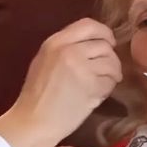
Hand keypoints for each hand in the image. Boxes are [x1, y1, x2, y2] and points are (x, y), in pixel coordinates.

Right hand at [0, 19, 120, 146]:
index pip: (88, 25)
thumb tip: (94, 44)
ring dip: (112, 74)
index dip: (104, 32)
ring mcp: (81, 68)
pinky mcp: (91, 86)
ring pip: (111, 62)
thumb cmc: (37, 96)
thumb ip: (66, 48)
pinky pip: (110, 82)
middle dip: (110, 57)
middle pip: (104, 44)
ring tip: (104, 83)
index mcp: (55, 42)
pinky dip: (108, 89)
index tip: (109, 43)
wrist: (33, 122)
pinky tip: (97, 95)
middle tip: (108, 71)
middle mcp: (69, 50)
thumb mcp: (44, 61)